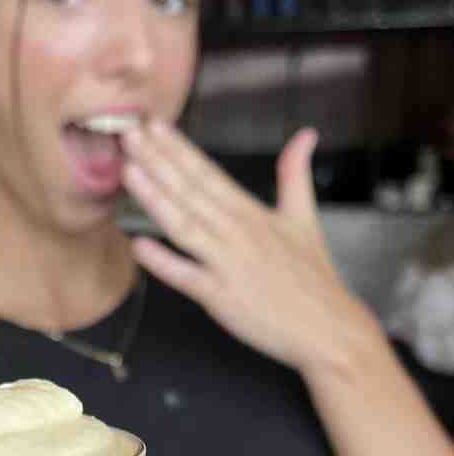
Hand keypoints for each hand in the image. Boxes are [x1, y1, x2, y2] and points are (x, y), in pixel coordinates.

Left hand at [121, 121, 379, 377]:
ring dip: (155, 198)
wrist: (328, 329)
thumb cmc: (314, 280)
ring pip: (185, 225)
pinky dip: (163, 262)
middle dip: (158, 161)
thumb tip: (306, 134)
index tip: (153, 126)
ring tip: (128, 171)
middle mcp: (239, 233)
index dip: (179, 149)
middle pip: (191, 191)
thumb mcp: (305, 219)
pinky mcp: (223, 297)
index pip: (208, 174)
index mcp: (253, 214)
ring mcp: (229, 264)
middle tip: (129, 133)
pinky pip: (187, 277)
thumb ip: (295, 175)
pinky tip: (138, 245)